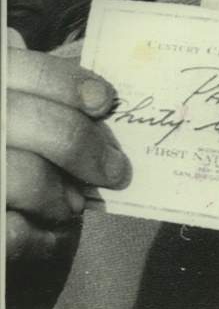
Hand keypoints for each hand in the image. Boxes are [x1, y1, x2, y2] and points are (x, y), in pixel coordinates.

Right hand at [6, 38, 130, 261]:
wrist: (1, 197)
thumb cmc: (14, 143)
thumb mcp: (24, 106)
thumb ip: (50, 96)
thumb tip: (103, 93)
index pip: (31, 71)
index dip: (70, 84)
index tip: (105, 102)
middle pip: (37, 122)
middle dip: (84, 145)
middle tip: (116, 170)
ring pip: (24, 176)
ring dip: (60, 195)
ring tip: (72, 205)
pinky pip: (10, 232)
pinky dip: (39, 237)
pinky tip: (51, 236)